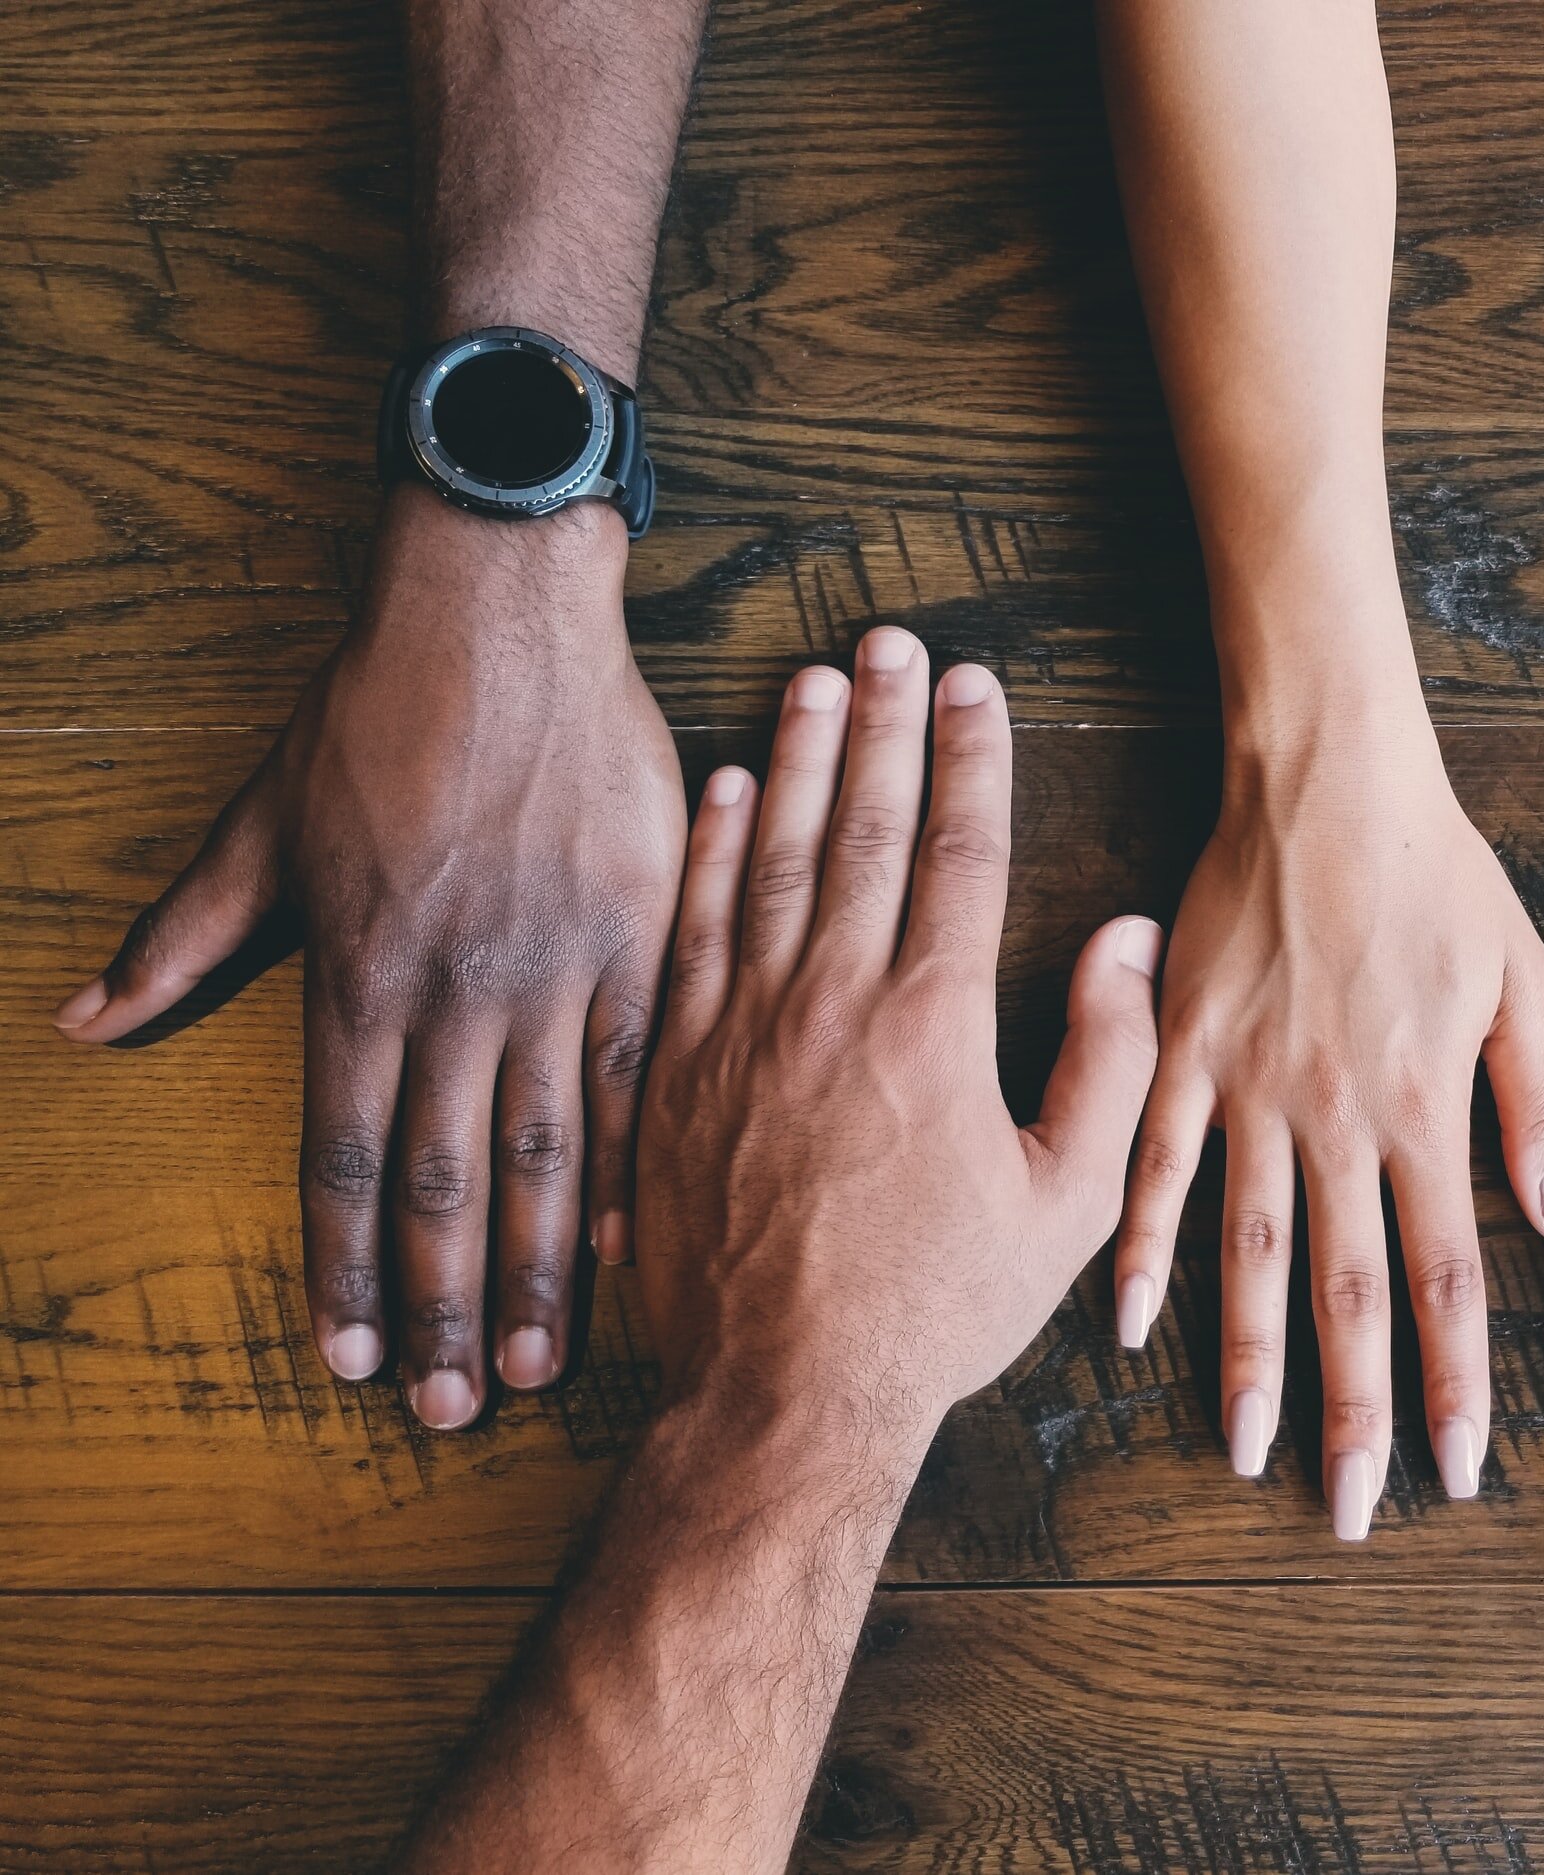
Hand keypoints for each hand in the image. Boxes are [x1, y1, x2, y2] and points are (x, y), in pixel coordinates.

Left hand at [53, 489, 684, 1424]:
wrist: (501, 616)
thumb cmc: (375, 711)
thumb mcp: (259, 822)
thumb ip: (185, 934)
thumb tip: (84, 1022)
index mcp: (359, 973)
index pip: (343, 1158)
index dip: (342, 1271)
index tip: (346, 1362)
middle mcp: (456, 992)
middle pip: (444, 1181)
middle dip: (439, 1308)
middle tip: (450, 1410)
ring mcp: (556, 969)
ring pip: (547, 1150)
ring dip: (534, 1268)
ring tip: (533, 1362)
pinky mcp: (639, 935)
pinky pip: (642, 1072)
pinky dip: (636, 1163)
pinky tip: (632, 1243)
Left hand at [632, 629, 1162, 1435]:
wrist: (782, 1394)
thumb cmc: (936, 1307)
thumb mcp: (1066, 1202)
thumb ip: (1109, 1060)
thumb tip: (1124, 940)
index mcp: (933, 1025)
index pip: (958, 853)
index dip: (971, 758)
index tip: (977, 686)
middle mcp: (832, 1003)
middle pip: (862, 828)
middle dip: (883, 724)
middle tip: (892, 642)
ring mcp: (741, 1029)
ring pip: (772, 858)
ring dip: (798, 759)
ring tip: (815, 678)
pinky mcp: (673, 1067)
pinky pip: (693, 929)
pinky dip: (710, 851)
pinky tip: (728, 790)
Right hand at [1112, 702, 1543, 1539]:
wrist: (1326, 776)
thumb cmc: (1438, 871)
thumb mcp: (1523, 976)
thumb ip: (1538, 1105)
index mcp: (1426, 1107)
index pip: (1449, 1277)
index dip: (1456, 1382)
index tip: (1458, 1468)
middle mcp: (1337, 1118)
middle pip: (1348, 1291)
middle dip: (1355, 1410)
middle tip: (1352, 1508)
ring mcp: (1251, 1089)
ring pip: (1248, 1252)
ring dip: (1248, 1360)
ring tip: (1245, 1449)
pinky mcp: (1185, 1052)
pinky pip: (1156, 1166)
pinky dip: (1141, 1247)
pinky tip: (1129, 1323)